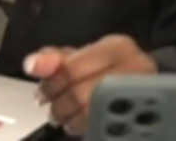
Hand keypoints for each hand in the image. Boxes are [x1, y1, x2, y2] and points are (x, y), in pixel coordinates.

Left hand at [25, 35, 156, 134]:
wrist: (141, 86)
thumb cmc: (105, 70)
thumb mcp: (79, 56)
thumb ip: (53, 58)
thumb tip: (32, 65)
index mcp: (118, 47)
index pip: (72, 69)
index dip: (51, 85)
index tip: (43, 93)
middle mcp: (135, 69)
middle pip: (81, 94)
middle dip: (59, 105)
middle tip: (52, 108)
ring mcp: (143, 96)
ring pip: (93, 114)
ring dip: (71, 120)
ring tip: (64, 117)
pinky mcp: (142, 119)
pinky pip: (104, 127)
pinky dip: (85, 129)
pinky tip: (79, 124)